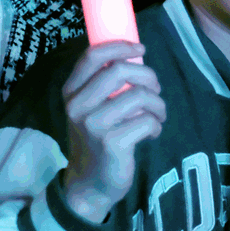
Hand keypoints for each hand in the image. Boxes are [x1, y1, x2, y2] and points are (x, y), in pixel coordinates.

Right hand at [60, 41, 165, 223]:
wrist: (89, 183)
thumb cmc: (97, 140)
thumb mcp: (92, 109)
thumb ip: (105, 85)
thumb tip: (135, 55)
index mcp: (72, 92)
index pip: (93, 56)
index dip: (120, 47)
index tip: (140, 49)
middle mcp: (78, 106)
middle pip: (121, 71)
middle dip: (148, 76)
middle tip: (155, 89)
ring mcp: (94, 125)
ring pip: (139, 96)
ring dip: (158, 104)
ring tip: (157, 115)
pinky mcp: (112, 143)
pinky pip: (147, 120)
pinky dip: (156, 125)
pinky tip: (151, 133)